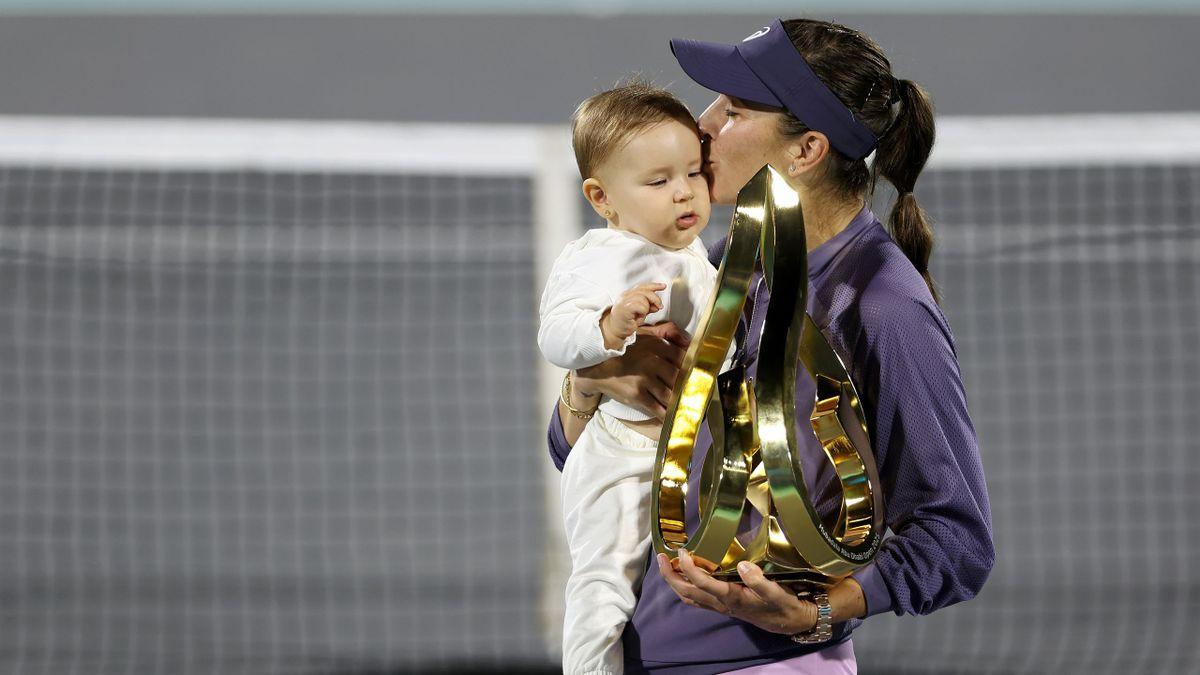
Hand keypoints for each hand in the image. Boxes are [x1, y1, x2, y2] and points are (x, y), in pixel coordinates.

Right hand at [575, 321, 688, 419]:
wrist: (596, 366)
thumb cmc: (622, 349)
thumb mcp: (643, 334)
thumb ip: (666, 333)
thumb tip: (689, 342)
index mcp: (655, 345)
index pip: (682, 357)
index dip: (692, 368)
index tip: (698, 376)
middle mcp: (651, 361)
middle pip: (678, 378)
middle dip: (687, 388)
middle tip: (694, 395)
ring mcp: (644, 379)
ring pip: (669, 394)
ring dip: (677, 403)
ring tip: (685, 408)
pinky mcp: (636, 394)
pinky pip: (656, 408)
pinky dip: (665, 414)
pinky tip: (671, 418)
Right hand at [600, 283, 665, 348]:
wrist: (614, 330)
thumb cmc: (625, 321)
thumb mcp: (640, 312)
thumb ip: (648, 306)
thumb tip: (657, 305)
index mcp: (628, 294)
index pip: (642, 286)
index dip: (654, 285)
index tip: (663, 286)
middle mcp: (625, 295)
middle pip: (644, 290)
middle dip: (655, 298)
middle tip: (658, 307)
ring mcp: (624, 301)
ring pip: (643, 298)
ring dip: (646, 308)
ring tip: (641, 315)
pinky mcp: (624, 308)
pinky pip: (640, 306)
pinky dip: (643, 312)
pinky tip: (638, 317)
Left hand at [655, 549, 817, 634]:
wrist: (789, 621)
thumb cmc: (782, 604)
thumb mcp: (776, 592)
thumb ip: (759, 581)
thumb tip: (742, 565)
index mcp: (731, 598)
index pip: (702, 583)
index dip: (689, 567)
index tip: (682, 551)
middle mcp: (721, 603)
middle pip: (687, 592)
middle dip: (670, 576)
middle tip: (660, 557)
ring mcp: (719, 606)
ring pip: (689, 597)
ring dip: (674, 582)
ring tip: (666, 564)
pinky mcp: (722, 605)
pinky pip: (696, 598)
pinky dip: (685, 587)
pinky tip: (683, 576)